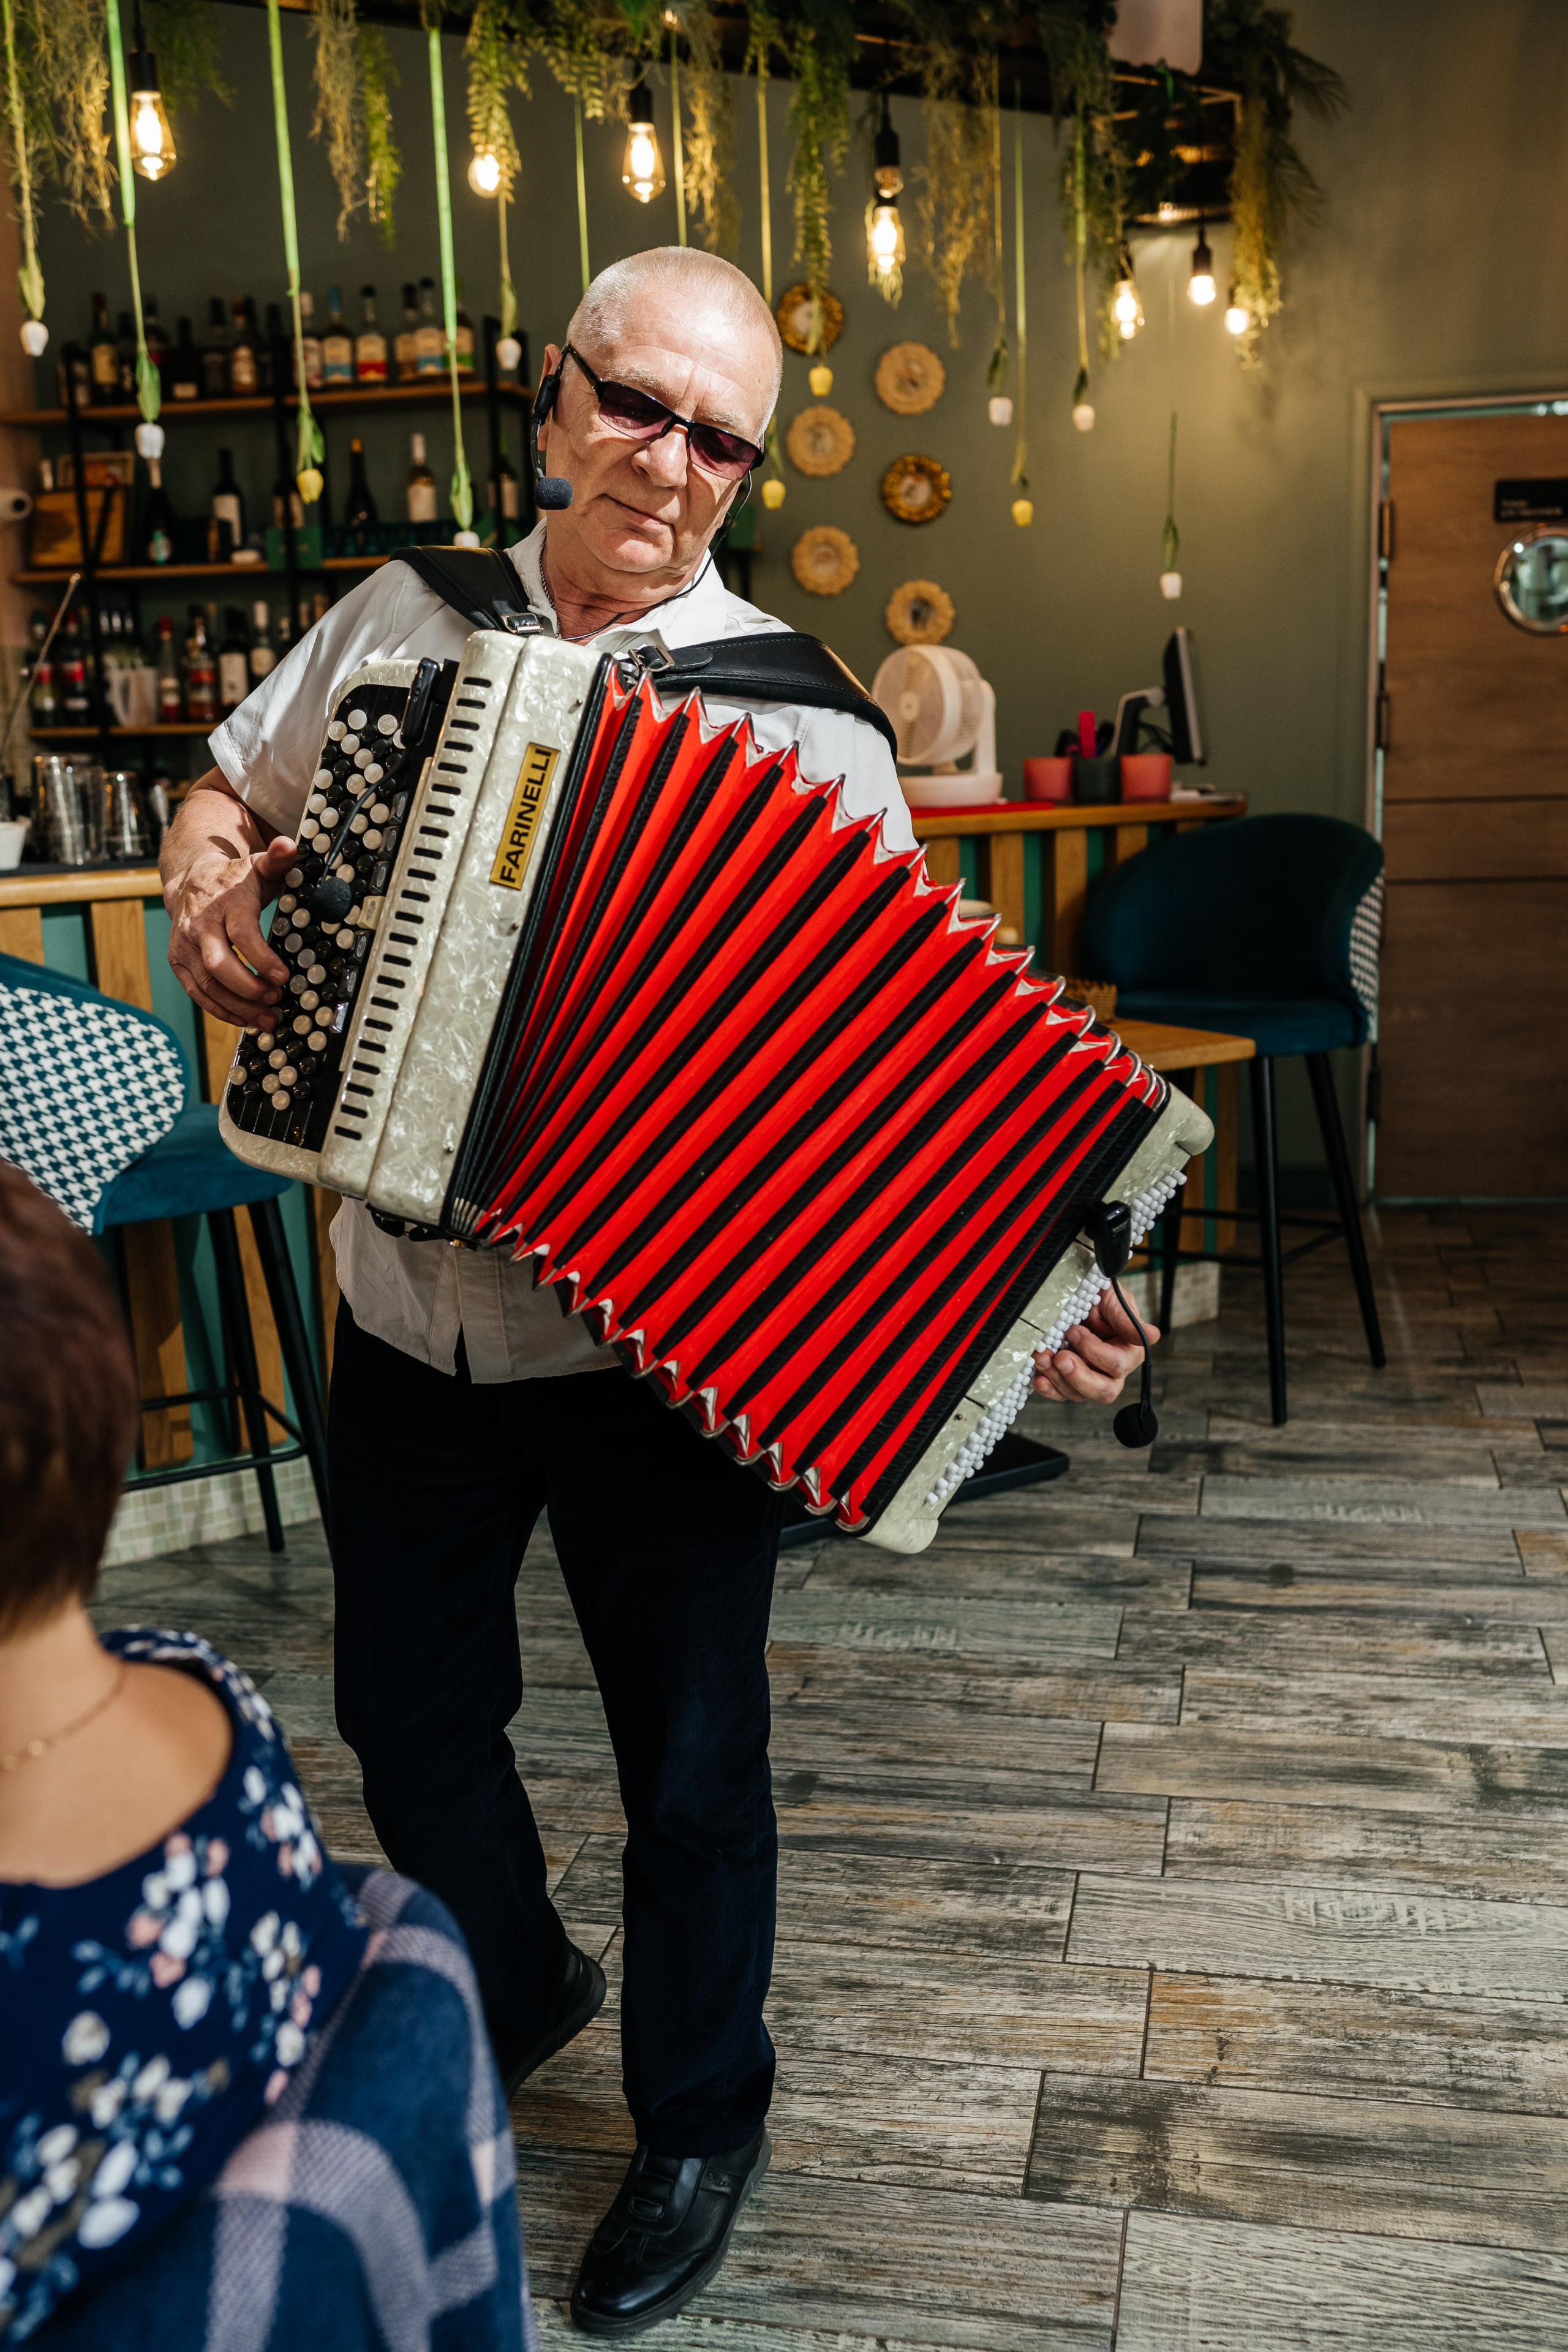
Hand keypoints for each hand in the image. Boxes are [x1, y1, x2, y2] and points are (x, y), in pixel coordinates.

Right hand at [166, 829, 298, 1027]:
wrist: (192, 882)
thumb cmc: (234, 880)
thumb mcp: (257, 867)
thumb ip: (277, 859)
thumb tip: (288, 845)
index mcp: (223, 903)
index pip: (241, 934)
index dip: (261, 958)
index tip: (283, 977)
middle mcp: (199, 926)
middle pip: (219, 965)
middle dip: (249, 989)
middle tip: (276, 1001)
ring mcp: (185, 947)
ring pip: (208, 986)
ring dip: (238, 1007)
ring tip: (267, 1019)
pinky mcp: (179, 963)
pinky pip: (198, 994)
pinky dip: (221, 1011)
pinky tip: (245, 1019)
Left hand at [1033, 1287, 1158, 1404]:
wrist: (1075, 1297)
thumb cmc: (1099, 1297)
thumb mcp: (1113, 1298)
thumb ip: (1126, 1317)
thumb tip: (1152, 1336)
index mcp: (1129, 1351)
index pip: (1117, 1364)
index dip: (1094, 1351)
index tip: (1075, 1331)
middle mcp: (1113, 1370)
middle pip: (1104, 1390)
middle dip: (1079, 1376)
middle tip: (1061, 1357)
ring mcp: (1091, 1378)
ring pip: (1079, 1394)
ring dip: (1058, 1378)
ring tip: (1043, 1357)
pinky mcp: (1070, 1382)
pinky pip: (1061, 1394)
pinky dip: (1049, 1388)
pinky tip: (1039, 1378)